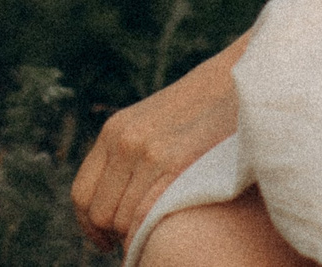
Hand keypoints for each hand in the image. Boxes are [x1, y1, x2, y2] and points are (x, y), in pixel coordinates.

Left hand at [71, 41, 243, 251]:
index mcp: (115, 130)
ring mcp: (149, 152)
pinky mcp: (174, 163)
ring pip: (123, 221)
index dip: (91, 226)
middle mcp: (125, 140)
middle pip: (101, 213)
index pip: (82, 195)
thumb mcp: (152, 122)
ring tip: (158, 228)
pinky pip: (145, 219)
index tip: (105, 240)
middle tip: (137, 236)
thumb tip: (113, 208)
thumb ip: (129, 153)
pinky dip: (149, 234)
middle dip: (116, 232)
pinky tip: (164, 233)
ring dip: (137, 233)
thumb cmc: (200, 110)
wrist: (239, 82)